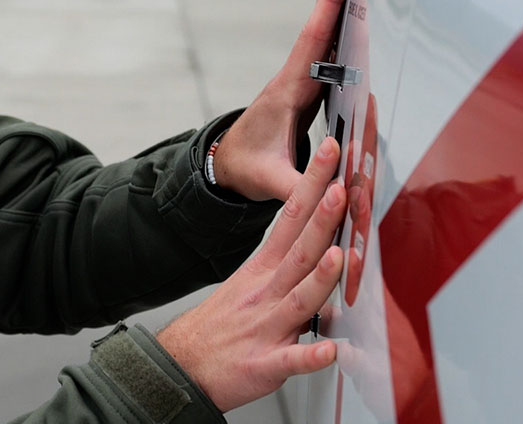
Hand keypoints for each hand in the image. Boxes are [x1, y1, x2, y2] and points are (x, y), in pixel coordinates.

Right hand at [156, 138, 344, 411]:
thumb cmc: (221, 328)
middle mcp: (267, 293)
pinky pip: (291, 361)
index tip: (331, 155)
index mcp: (263, 270)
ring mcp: (267, 329)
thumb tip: (332, 249)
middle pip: (299, 251)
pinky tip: (329, 351)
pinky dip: (310, 356)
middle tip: (340, 189)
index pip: (291, 219)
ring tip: (342, 256)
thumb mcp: (252, 288)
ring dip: (321, 278)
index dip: (311, 186)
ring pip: (299, 300)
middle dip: (321, 219)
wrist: (181, 368)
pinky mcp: (266, 366)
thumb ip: (293, 270)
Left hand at [214, 0, 351, 200]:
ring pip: (324, 28)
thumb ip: (297, 187)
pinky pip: (328, 43)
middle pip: (318, 22)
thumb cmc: (250, 169)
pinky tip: (356, 1)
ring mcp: (303, 76)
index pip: (312, 42)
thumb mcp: (271, 182)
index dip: (328, 7)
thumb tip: (329, 194)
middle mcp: (295, 75)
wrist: (230, 165)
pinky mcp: (310, 82)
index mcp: (289, 91)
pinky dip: (341, 17)